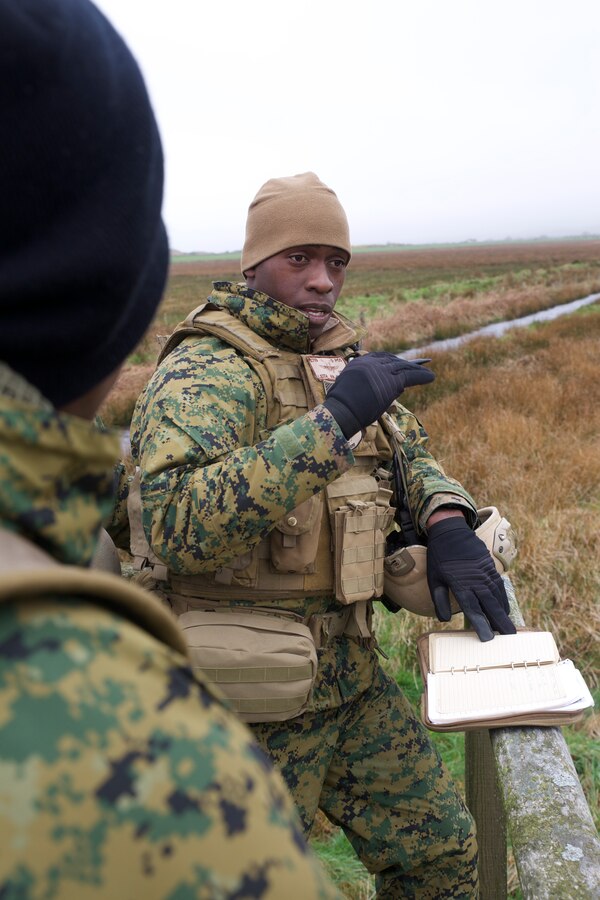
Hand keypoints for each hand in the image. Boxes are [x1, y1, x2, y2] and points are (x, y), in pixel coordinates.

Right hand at [322, 352, 434, 437]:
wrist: (343, 410)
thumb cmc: (342, 407)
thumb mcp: (349, 389)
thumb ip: (364, 384)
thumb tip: (383, 388)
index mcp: (359, 363)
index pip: (378, 357)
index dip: (391, 360)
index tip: (398, 362)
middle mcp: (371, 363)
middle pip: (393, 361)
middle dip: (406, 364)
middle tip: (417, 367)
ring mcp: (383, 371)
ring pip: (404, 367)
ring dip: (417, 370)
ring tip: (427, 374)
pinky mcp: (393, 380)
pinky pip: (412, 375)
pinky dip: (422, 376)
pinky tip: (431, 377)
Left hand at [426, 516, 515, 641]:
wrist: (451, 531)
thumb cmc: (439, 557)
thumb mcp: (434, 578)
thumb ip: (439, 600)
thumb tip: (444, 620)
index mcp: (460, 584)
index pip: (473, 609)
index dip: (481, 624)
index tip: (488, 638)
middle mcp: (476, 580)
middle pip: (490, 605)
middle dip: (500, 622)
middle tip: (509, 638)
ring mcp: (485, 573)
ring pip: (498, 597)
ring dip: (503, 613)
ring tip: (509, 629)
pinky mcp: (490, 568)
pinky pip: (499, 587)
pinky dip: (503, 600)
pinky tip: (505, 609)